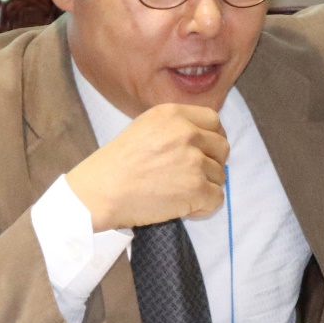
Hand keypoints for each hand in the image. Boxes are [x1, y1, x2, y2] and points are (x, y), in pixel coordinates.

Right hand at [65, 104, 228, 231]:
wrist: (100, 192)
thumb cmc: (115, 165)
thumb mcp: (143, 127)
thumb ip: (174, 128)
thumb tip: (202, 139)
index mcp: (173, 114)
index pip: (214, 120)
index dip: (213, 137)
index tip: (204, 151)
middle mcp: (187, 133)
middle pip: (222, 147)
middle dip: (212, 163)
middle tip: (191, 176)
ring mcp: (194, 161)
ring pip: (219, 175)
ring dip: (205, 187)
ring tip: (178, 193)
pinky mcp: (196, 188)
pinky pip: (216, 198)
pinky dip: (203, 207)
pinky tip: (183, 208)